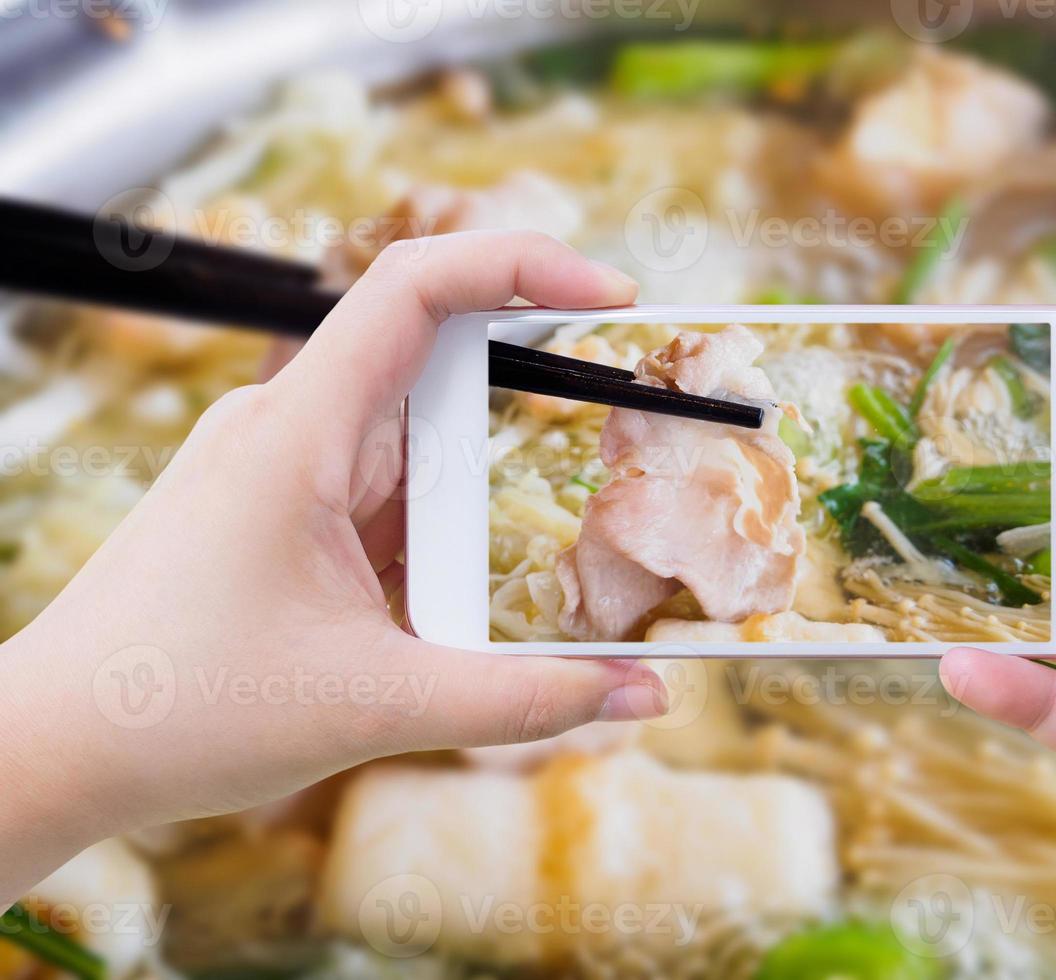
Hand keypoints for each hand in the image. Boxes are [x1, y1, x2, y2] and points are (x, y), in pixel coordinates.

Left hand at [0, 232, 667, 900]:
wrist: (53, 750)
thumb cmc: (179, 712)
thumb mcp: (376, 707)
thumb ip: (522, 702)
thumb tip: (643, 697)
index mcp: (297, 432)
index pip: (414, 288)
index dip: (520, 263)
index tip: (610, 290)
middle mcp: (289, 427)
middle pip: (438, 366)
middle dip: (533, 405)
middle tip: (624, 438)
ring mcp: (284, 467)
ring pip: (419, 445)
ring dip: (484, 495)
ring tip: (537, 563)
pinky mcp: (284, 511)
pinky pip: (389, 495)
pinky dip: (444, 536)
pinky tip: (461, 600)